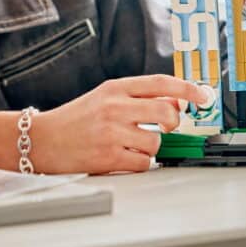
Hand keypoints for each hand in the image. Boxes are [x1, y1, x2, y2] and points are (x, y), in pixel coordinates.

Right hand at [26, 75, 204, 173]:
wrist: (42, 140)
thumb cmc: (76, 119)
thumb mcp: (105, 97)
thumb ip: (139, 97)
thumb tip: (177, 100)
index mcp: (115, 87)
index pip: (161, 83)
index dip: (187, 88)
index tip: (203, 95)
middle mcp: (115, 107)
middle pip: (167, 113)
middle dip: (173, 123)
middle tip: (166, 127)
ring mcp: (111, 133)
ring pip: (156, 142)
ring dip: (150, 147)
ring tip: (130, 144)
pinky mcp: (108, 157)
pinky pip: (143, 163)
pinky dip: (139, 163)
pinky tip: (122, 156)